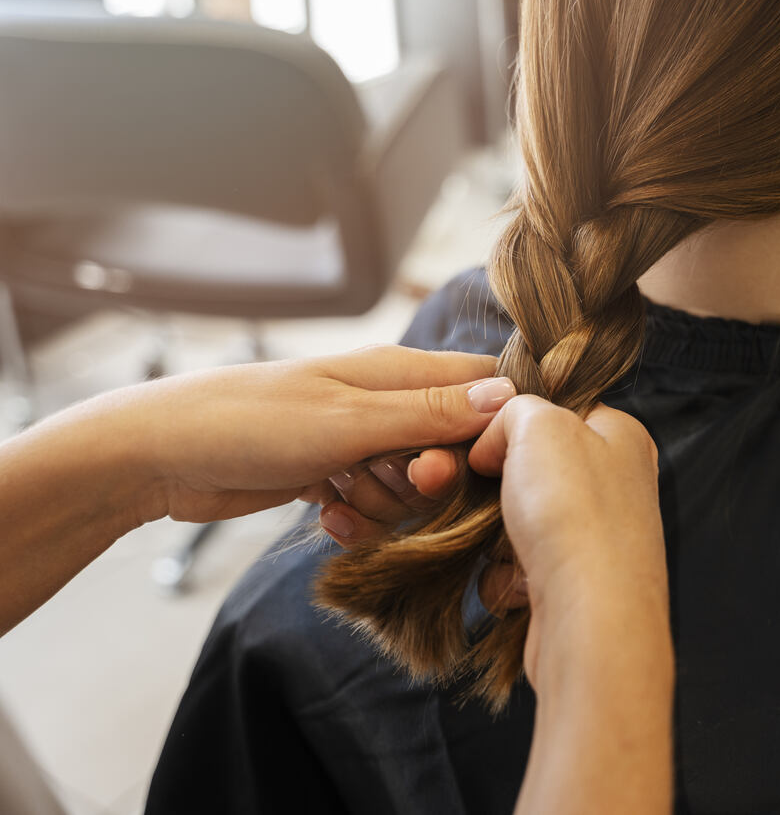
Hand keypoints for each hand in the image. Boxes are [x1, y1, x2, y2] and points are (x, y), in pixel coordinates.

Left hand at [101, 345, 514, 523]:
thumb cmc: (251, 423)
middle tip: (389, 480)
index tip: (469, 464)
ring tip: (340, 495)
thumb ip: (431, 414)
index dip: (492, 429)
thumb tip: (510, 397)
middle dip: (429, 480)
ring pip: (413, 485)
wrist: (160, 457)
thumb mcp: (351, 422)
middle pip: (452, 447)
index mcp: (398, 371)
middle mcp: (386, 402)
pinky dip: (358, 518)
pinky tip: (326, 516)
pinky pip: (375, 504)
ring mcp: (358, 440)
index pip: (482, 386)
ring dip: (388, 504)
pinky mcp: (333, 474)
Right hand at [468, 396, 669, 690]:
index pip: (557, 410)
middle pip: (531, 469)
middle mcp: (616, 485)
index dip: (513, 421)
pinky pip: (518, 567)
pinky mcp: (574, 585)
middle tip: (468, 489)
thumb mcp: (539, 425)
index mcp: (621, 437)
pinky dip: (507, 577)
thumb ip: (514, 411)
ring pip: (518, 520)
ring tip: (509, 547)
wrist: (590, 623)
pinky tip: (521, 584)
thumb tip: (494, 440)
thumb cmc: (575, 514)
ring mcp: (597, 538)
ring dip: (495, 535)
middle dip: (492, 485)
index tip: (481, 439)